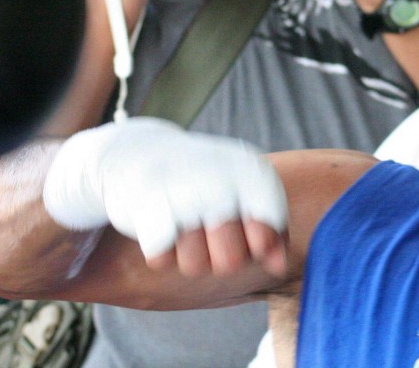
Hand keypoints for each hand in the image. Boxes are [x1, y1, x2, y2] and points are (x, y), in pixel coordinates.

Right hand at [42, 117, 288, 277]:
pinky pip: (161, 259)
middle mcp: (218, 181)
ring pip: (195, 266)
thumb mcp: (245, 193)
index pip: (266, 232)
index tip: (252, 236)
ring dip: (191, 256)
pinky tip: (163, 227)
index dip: (260, 245)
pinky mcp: (146, 206)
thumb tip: (278, 268)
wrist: (140, 151)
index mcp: (250, 172)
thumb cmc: (207, 181)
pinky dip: (162, 251)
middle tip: (213, 235)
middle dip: (222, 258)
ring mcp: (181, 194)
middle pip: (230, 262)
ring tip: (188, 229)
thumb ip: (271, 228)